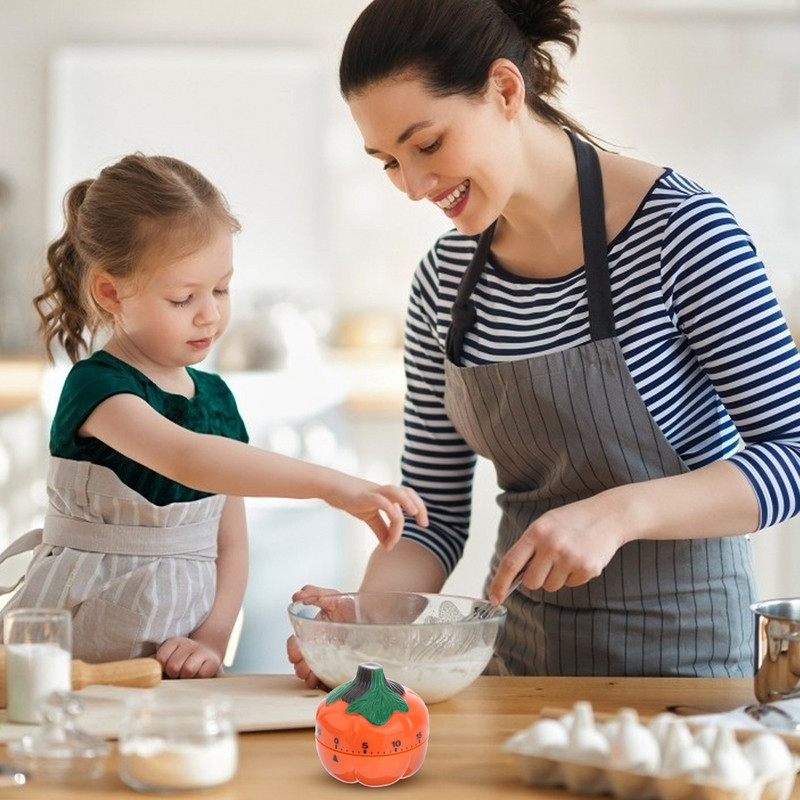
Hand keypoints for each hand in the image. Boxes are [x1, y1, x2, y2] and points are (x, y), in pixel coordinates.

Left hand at [156, 636, 222, 678]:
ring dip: (185, 677)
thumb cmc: (181, 659)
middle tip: (177, 674)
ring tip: (186, 675)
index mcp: (174, 642)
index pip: (161, 658)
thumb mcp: (168, 656)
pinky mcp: (213, 662)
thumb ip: (155, 661)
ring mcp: (201, 652)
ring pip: (188, 670)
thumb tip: (142, 667)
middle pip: (173, 666)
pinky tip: (197, 675)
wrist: (208, 653)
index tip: (165, 669)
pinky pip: (202, 674)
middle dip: (173, 674)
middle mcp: (188, 644)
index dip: (161, 668)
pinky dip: (198, 678)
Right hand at [287, 584, 347, 689]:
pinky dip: (326, 682)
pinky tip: (326, 683)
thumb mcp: (331, 596)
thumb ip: (314, 593)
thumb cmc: (348, 604)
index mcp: (312, 632)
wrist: (371, 612)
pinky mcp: (342, 665)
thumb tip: (298, 595)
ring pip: (314, 671)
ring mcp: (329, 657)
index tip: (294, 656)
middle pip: (303, 661)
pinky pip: (331, 677)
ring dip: (310, 677)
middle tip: (303, 671)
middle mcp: (318, 646)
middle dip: (300, 667)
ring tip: (312, 679)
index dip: (293, 650)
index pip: (296, 643)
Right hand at [327, 479, 427, 548]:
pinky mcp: (364, 496)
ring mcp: (374, 492)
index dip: (419, 508)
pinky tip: (392, 517)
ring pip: (396, 493)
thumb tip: (388, 546)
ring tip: (413, 514)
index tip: (424, 523)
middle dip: (419, 506)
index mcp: (387, 496)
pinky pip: (380, 500)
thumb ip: (380, 529)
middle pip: (408, 492)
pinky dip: (389, 508)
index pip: (409, 498)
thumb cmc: (349, 499)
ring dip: (408, 503)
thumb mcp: (368, 516)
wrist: (330, 486)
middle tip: (424, 523)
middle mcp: (383, 492)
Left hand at [488, 492, 626, 603]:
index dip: (499, 583)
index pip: (511, 563)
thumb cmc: (573, 520)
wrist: (609, 515)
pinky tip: (580, 558)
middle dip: (536, 579)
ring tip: (567, 556)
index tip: (494, 598)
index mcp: (536, 532)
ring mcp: (570, 558)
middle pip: (531, 583)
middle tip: (548, 563)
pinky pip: (570, 585)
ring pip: (551, 586)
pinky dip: (573, 576)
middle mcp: (551, 545)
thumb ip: (529, 547)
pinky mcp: (587, 569)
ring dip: (556, 577)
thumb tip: (514, 577)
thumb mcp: (545, 524)